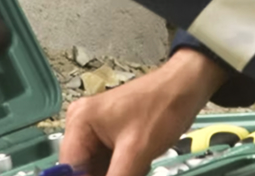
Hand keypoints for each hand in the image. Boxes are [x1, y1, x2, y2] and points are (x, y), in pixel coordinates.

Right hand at [60, 49, 228, 175]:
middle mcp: (82, 125)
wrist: (186, 88)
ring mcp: (96, 132)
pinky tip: (137, 168)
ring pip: (97, 172)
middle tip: (130, 172)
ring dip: (114, 175)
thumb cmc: (160, 109)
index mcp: (79, 122)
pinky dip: (121, 174)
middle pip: (82, 172)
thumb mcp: (136, 151)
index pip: (69, 170)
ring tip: (136, 167)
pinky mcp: (111, 138)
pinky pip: (108, 166)